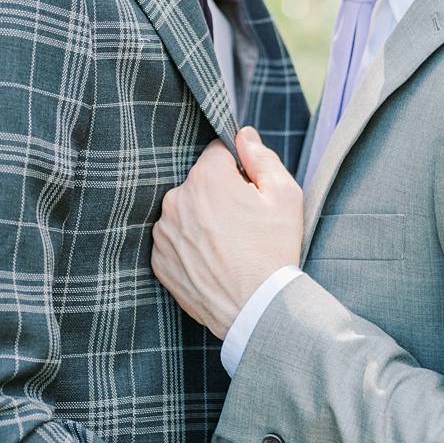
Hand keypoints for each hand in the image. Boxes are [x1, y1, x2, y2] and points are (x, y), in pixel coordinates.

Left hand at [151, 127, 302, 337]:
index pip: (218, 152)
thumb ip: (261, 157)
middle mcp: (177, 200)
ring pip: (185, 211)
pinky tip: (214, 260)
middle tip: (244, 222)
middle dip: (219, 194)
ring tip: (229, 245)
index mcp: (207, 178)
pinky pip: (175, 240)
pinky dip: (191, 245)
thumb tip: (243, 135)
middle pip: (200, 182)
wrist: (255, 308)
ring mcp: (164, 233)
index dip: (239, 168)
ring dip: (202, 219)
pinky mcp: (159, 260)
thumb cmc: (274, 249)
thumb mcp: (284, 195)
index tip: (251, 189)